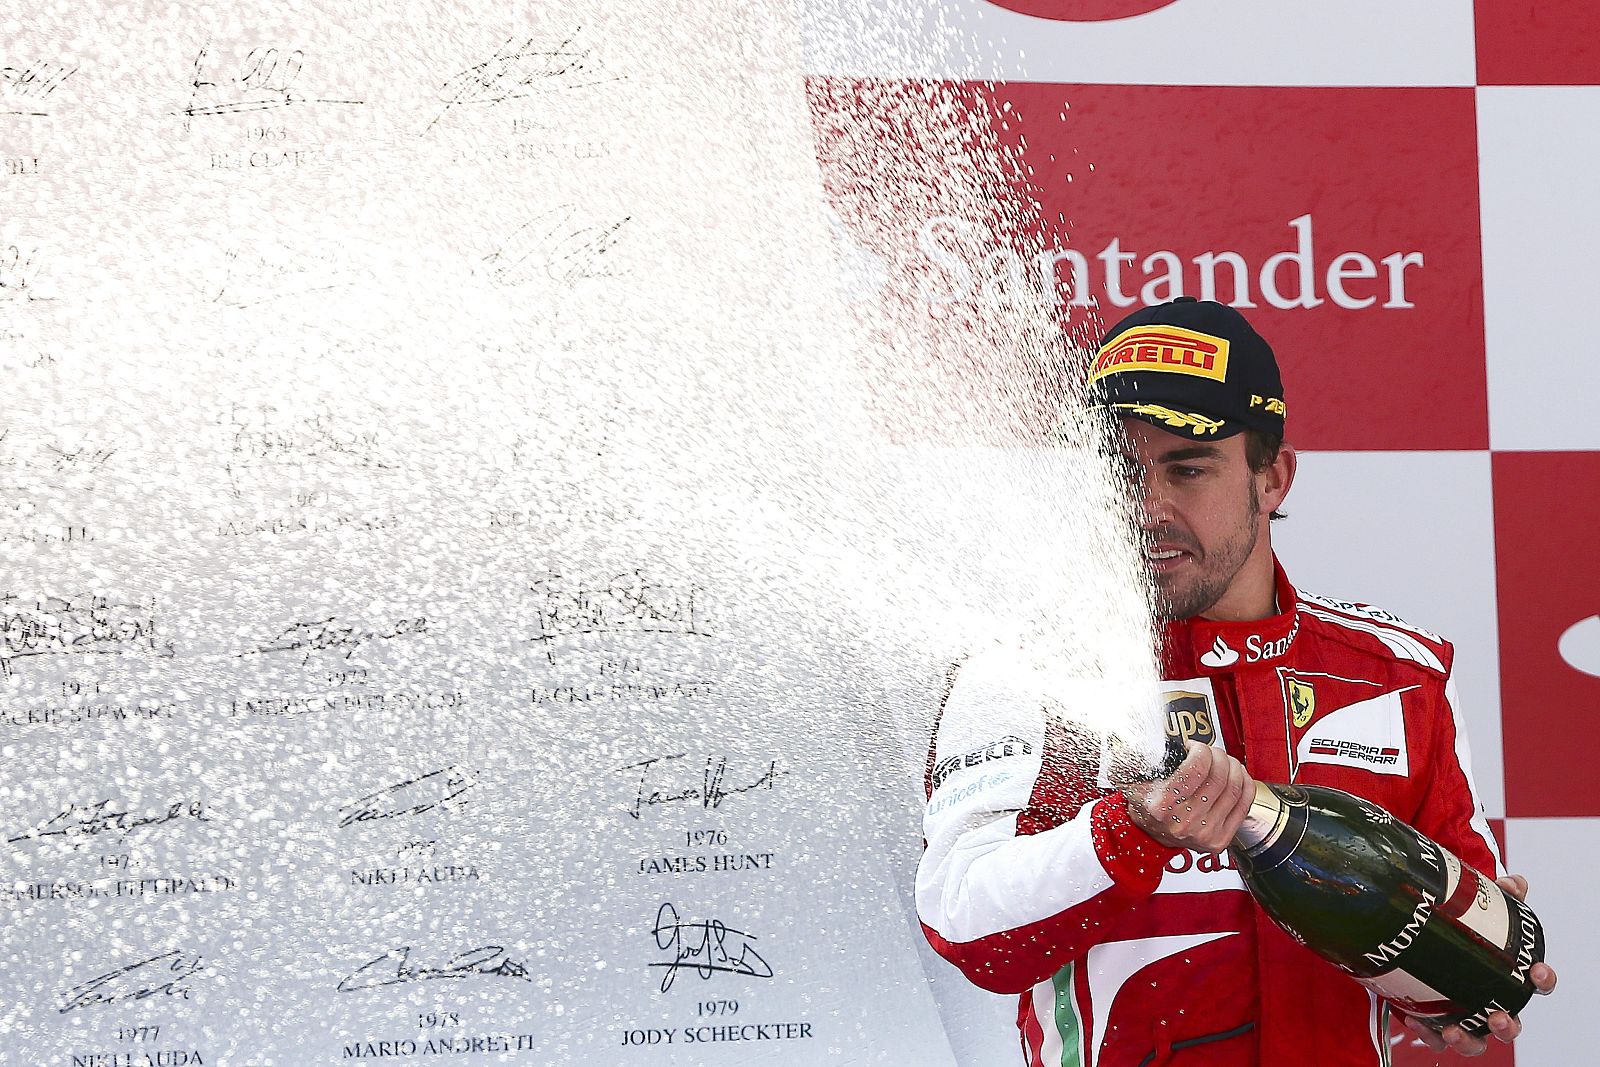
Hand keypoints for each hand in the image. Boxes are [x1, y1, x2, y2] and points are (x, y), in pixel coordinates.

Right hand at [1124, 740, 1252, 852]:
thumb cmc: (1146, 805)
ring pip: (1234, 788)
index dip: (1201, 751)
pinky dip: (1245, 782)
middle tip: (1211, 751)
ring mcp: (1205, 832)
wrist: (1151, 835)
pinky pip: (1244, 803)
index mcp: (1161, 806)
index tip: (1196, 747)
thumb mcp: (1134, 780)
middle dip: (1218, 756)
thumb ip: (1142, 758)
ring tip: (1224, 761)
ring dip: (1233, 766)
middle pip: (1218, 777)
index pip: (1195, 769)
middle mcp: (1184, 822)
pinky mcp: (1221, 839)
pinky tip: (1236, 774)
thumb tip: (1157, 737)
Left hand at [1400, 873, 1556, 1056]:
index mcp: (1510, 975)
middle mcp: (1492, 1000)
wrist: (1429, 934)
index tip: (1535, 971)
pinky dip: (1427, 1032)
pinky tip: (1414, 1019)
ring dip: (1467, 1040)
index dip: (1542, 979)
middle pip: (1510, 1024)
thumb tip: (1513, 882)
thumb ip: (1500, 894)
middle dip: (1507, 1025)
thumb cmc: (1468, 930)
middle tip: (1497, 1017)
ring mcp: (1465, 1013)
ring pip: (1475, 1040)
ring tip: (1453, 1032)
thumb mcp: (1482, 908)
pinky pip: (1435, 1036)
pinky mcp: (1436, 1019)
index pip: (1538, 983)